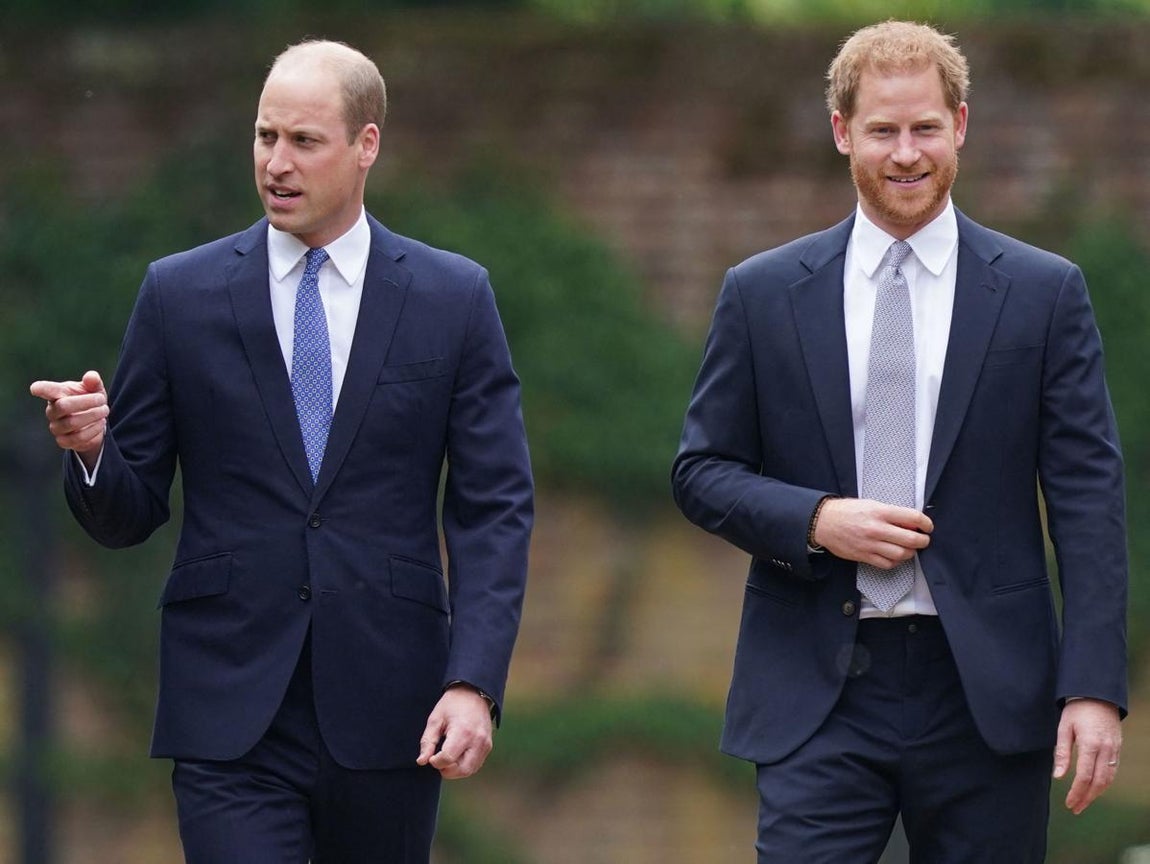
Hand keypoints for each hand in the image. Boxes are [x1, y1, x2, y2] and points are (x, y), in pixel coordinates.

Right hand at [29, 371, 108, 469]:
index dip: (39, 390)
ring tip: (104, 411)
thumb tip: (91, 376)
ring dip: (93, 416)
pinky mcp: (63, 441)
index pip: (44, 390)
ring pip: (72, 423)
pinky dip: (94, 430)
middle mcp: (52, 411)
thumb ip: (93, 382)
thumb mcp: (94, 389)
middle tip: (102, 400)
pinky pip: (78, 438)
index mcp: (56, 395)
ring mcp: (56, 427)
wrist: (96, 422)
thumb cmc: (90, 401)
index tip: (35, 389)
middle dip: (87, 402)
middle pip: (64, 406)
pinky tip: (100, 423)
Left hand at [416, 685, 493, 779]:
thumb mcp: (435, 719)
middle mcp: (477, 740)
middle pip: (461, 770)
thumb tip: (422, 762)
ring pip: (470, 770)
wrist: (473, 693)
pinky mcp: (488, 746)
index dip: (435, 762)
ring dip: (455, 771)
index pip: (448, 758)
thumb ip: (428, 741)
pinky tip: (456, 757)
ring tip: (447, 759)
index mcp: (462, 731)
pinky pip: (476, 764)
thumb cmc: (452, 705)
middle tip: (438, 761)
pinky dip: (464, 766)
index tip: (431, 756)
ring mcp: (485, 744)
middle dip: (446, 771)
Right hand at [813, 497, 931, 566]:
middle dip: (923, 541)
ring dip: (910, 553)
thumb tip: (911, 522)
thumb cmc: (847, 511)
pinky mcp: (864, 556)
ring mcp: (871, 544)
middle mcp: (877, 528)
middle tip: (923, 540)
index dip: (926, 523)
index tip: (928, 527)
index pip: (913, 517)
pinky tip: (894, 555)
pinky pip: (887, 564)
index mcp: (880, 512)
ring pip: (902, 554)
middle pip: (911, 539)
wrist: (824, 522)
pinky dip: (896, 561)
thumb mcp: (871, 504)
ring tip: (908, 548)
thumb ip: (891, 513)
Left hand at [1054, 698, 1121, 814]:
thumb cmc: (1077, 710)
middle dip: (1086, 798)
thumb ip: (1062, 753)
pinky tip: (1095, 788)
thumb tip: (1057, 776)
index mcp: (1090, 744)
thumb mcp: (1064, 728)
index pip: (1084, 776)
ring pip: (1108, 779)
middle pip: (1098, 782)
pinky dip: (1104, 783)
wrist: (1098, 694)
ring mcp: (1114, 749)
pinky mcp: (1117, 748)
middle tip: (1075, 809)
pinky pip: (1113, 770)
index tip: (1069, 803)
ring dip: (1096, 794)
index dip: (1076, 792)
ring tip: (1083, 803)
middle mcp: (1105, 750)